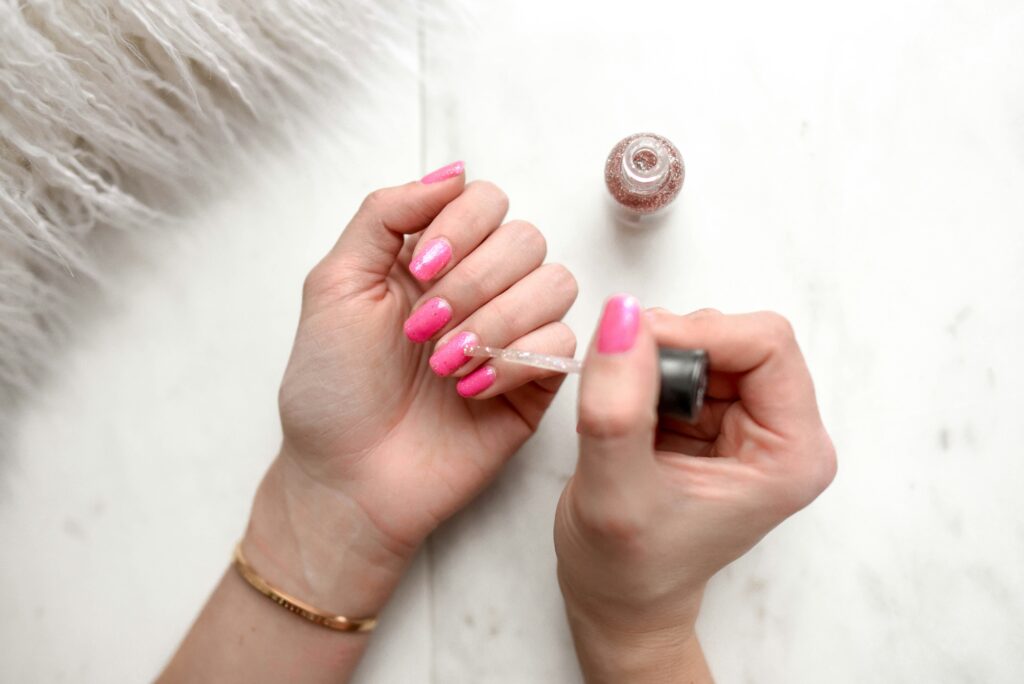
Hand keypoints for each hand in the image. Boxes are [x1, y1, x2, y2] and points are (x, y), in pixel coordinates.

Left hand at [245, 165, 577, 616]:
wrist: (347, 478)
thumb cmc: (332, 389)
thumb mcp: (336, 284)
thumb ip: (386, 213)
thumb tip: (452, 171)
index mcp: (435, 258)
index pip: (486, 202)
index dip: (462, 226)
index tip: (419, 270)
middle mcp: (481, 288)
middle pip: (526, 238)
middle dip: (475, 281)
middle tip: (422, 329)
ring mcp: (513, 335)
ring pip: (556, 284)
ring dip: (497, 320)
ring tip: (444, 365)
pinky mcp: (536, 384)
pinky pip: (563, 345)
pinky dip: (515, 362)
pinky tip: (469, 390)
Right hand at [554, 296, 835, 681]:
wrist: (617, 601)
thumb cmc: (627, 570)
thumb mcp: (616, 492)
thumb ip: (618, 407)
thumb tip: (621, 317)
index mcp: (792, 454)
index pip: (767, 343)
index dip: (698, 333)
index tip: (633, 349)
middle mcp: (782, 432)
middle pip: (737, 335)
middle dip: (671, 348)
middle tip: (622, 390)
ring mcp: (749, 422)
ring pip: (705, 342)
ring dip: (653, 360)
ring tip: (623, 415)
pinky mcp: (715, 418)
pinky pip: (681, 359)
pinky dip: (644, 371)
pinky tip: (628, 414)